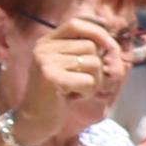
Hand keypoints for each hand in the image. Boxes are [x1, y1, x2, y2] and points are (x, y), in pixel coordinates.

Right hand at [8, 18, 116, 145]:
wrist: (33, 121)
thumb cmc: (56, 95)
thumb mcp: (67, 68)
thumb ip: (83, 53)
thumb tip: (112, 44)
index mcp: (46, 42)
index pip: (76, 24)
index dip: (97, 32)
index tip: (109, 46)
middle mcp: (43, 48)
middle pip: (90, 47)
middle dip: (96, 68)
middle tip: (82, 83)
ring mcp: (45, 61)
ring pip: (93, 63)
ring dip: (92, 82)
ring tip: (76, 90)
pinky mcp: (51, 78)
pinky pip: (88, 81)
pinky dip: (87, 92)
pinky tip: (71, 98)